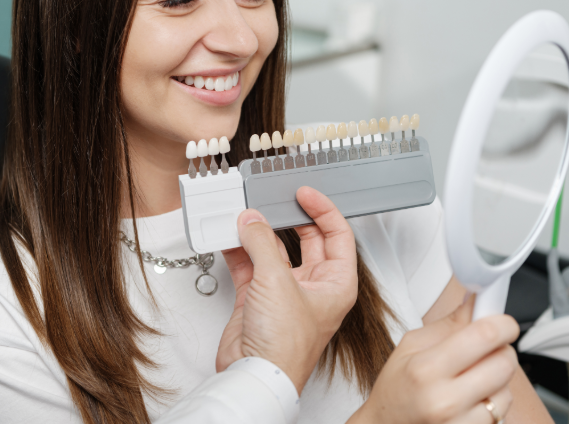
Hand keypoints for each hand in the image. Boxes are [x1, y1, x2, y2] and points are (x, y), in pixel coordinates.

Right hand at [216, 186, 357, 393]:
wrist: (254, 375)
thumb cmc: (284, 347)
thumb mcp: (277, 281)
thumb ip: (262, 243)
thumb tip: (252, 221)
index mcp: (336, 283)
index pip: (337, 234)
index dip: (323, 209)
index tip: (304, 194)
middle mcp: (313, 286)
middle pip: (306, 239)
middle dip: (288, 219)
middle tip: (275, 200)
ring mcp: (284, 291)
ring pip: (274, 250)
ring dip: (258, 233)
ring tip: (245, 216)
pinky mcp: (258, 298)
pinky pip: (250, 264)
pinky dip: (239, 249)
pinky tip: (230, 236)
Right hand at [352, 295, 518, 423]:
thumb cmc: (396, 387)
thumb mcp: (411, 347)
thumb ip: (449, 324)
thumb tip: (476, 301)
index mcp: (426, 368)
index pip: (483, 336)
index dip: (502, 324)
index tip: (504, 322)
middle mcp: (445, 399)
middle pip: (504, 363)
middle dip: (502, 349)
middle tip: (487, 347)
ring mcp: (460, 423)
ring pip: (507, 389)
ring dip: (498, 378)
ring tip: (473, 377)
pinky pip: (502, 412)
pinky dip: (494, 400)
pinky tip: (473, 397)